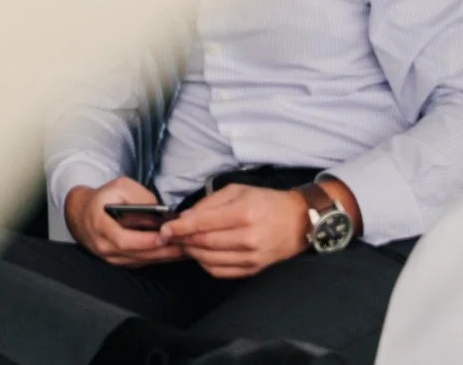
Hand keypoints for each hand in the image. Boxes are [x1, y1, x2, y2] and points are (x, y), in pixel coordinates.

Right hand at [63, 179, 183, 267]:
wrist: (82, 214)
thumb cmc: (103, 199)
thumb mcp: (119, 187)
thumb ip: (138, 197)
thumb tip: (159, 210)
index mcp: (100, 226)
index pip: (123, 240)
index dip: (144, 241)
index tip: (163, 237)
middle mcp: (104, 246)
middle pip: (136, 254)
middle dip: (162, 251)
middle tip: (183, 245)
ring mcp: (110, 257)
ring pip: (141, 261)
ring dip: (163, 257)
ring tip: (184, 250)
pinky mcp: (119, 261)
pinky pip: (140, 263)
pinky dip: (157, 258)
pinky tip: (172, 253)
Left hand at [160, 184, 308, 278]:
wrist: (298, 222)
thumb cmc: (266, 202)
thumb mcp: (237, 191)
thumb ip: (210, 203)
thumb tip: (186, 217)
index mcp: (243, 214)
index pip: (202, 224)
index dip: (179, 228)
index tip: (164, 229)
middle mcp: (248, 238)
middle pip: (204, 244)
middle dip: (182, 241)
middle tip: (170, 237)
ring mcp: (252, 257)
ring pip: (209, 260)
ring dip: (191, 253)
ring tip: (184, 243)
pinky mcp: (253, 270)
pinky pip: (221, 272)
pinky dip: (205, 264)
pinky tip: (201, 254)